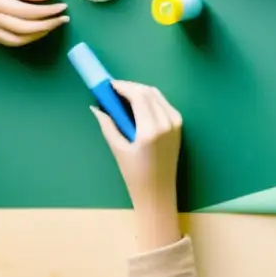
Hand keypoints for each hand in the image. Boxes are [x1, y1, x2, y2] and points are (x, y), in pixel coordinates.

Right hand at [0, 0, 67, 46]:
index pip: (29, 11)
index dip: (48, 11)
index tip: (62, 6)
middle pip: (26, 28)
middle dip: (48, 24)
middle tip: (63, 19)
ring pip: (18, 39)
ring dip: (39, 34)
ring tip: (53, 25)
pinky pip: (9, 42)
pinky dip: (26, 39)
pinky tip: (37, 32)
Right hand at [91, 81, 182, 249]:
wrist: (158, 191)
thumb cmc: (134, 174)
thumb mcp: (118, 149)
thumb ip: (108, 125)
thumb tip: (96, 106)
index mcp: (151, 130)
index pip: (139, 96)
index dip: (123, 86)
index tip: (109, 85)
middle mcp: (167, 122)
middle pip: (149, 92)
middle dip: (130, 87)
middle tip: (113, 89)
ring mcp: (176, 122)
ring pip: (157, 95)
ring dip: (140, 91)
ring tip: (122, 96)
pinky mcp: (179, 124)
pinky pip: (164, 103)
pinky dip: (150, 99)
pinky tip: (137, 104)